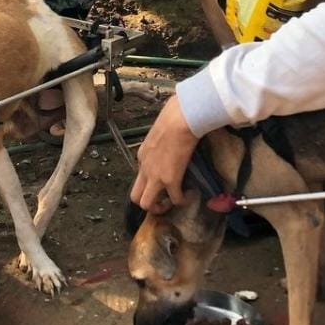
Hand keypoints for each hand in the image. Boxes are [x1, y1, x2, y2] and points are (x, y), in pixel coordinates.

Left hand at [130, 94, 198, 211]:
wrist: (180, 119)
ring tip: (173, 202)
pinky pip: (174, 199)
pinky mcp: (170, 180)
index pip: (140, 176)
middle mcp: (144, 169)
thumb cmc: (173, 117)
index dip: (151, 182)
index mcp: (142, 156)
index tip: (164, 182)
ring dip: (160, 208)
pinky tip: (189, 195)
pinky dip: (182, 200)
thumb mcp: (160, 131)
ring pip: (146, 204)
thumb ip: (162, 140)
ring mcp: (155, 176)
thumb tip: (174, 138)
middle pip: (135, 196)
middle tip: (162, 202)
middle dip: (148, 204)